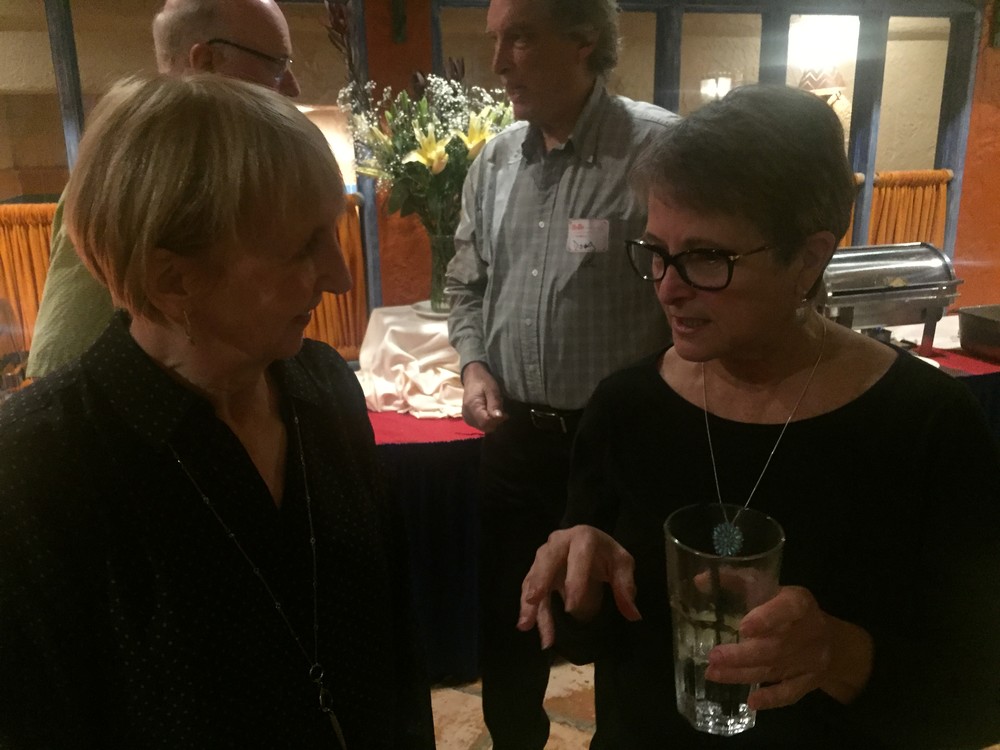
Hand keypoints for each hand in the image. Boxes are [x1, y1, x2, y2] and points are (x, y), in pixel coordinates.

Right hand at [460, 362, 506, 431]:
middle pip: (485, 427)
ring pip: (483, 428)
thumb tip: (499, 417)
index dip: (497, 420)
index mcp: (472, 406)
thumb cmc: (483, 382)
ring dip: (492, 422)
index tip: (505, 414)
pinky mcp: (468, 420)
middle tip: (501, 411)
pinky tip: (490, 414)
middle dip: (496, 422)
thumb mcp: (492, 389)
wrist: (472, 378)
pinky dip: (487, 422)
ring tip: (495, 411)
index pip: (486, 422)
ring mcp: (467, 418)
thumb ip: (495, 403)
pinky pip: (480, 426)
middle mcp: (467, 415)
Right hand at [518, 525, 640, 648]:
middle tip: (534, 600)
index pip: (579, 557)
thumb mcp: (622, 564)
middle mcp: (559, 542)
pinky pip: (529, 589)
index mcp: (584, 537)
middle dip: (540, 580)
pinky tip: (526, 626)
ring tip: (525, 624)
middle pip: (547, 559)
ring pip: (533, 576)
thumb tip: (633, 614)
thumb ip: (625, 586)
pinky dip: (527, 608)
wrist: (589, 544)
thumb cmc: (605, 555)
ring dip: (529, 601)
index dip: (574, 580)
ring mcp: (544, 556)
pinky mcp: (536, 570)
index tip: (572, 608)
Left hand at [705, 586, 871, 708]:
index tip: (743, 627)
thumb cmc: (789, 608)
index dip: (767, 618)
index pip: (787, 609)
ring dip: (743, 674)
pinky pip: (791, 693)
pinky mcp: (809, 681)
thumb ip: (736, 581)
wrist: (832, 640)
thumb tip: (698, 581)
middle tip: (714, 656)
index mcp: (799, 603)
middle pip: (775, 647)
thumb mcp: (769, 586)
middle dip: (742, 655)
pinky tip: (751, 702)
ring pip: (775, 669)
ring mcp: (810, 660)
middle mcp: (808, 632)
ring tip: (714, 673)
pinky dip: (771, 699)